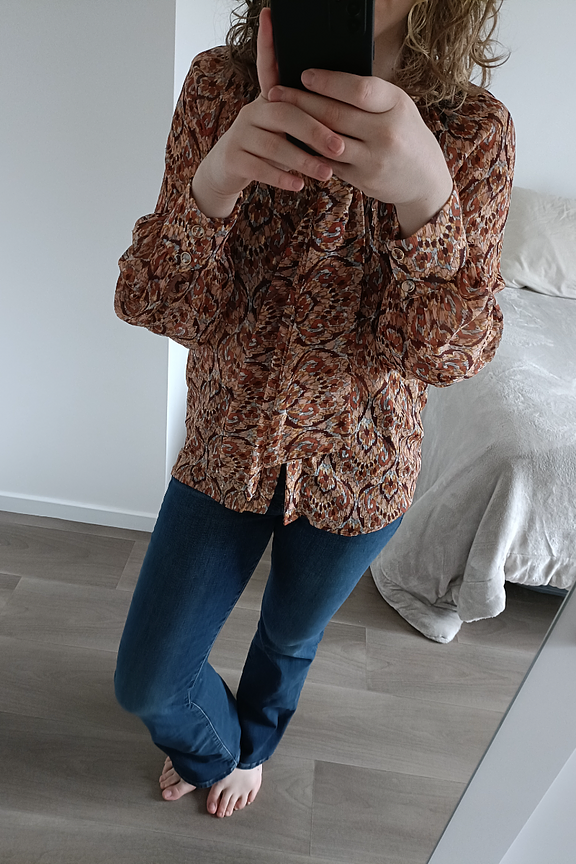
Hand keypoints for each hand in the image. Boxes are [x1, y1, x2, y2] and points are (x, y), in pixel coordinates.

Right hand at [192, 9, 345, 217]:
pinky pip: (259, 167)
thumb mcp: (284, 130)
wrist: (227, 171)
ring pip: (273, 145)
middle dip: (314, 130)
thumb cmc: (267, 149)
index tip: (269, 16)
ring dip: (303, 160)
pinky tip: (298, 184)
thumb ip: (304, 118)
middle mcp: (252, 112)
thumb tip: (342, 113)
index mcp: (268, 100)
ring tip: (325, 172)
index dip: (268, 42)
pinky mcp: (234, 158)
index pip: (269, 67)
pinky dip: (281, 177)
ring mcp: (240, 135)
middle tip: (339, 147)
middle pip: (284, 113)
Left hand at [267, 69, 453, 236]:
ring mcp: (375, 159)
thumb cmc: (405, 133)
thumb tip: (325, 80)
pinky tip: (294, 142)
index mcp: (396, 104)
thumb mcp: (397, 107)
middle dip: (302, 103)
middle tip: (277, 94)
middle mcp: (386, 132)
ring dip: (300, 130)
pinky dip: (310, 153)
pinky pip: (330, 163)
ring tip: (279, 118)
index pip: (357, 89)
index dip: (328, 82)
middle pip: (335, 115)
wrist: (424, 177)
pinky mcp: (364, 180)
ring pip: (328, 142)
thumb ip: (368, 96)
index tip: (304, 75)